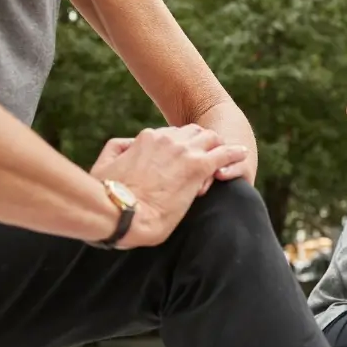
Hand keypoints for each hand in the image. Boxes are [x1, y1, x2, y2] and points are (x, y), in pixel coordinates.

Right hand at [95, 137, 253, 196]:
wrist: (120, 213)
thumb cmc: (107, 194)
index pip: (171, 136)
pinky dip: (234, 154)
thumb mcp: (104, 164)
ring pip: (210, 139)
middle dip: (200, 144)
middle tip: (204, 161)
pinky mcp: (197, 168)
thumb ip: (117, 148)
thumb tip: (128, 145)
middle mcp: (167, 140)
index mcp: (147, 139)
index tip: (179, 164)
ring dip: (217, 148)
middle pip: (193, 133)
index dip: (179, 150)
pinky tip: (242, 154)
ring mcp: (184, 153)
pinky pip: (224, 154)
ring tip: (226, 157)